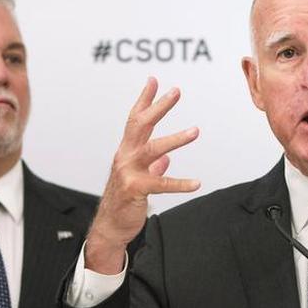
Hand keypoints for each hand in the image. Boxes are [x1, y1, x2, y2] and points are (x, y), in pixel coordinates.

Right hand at [85, 77, 199, 273]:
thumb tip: (166, 160)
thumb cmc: (123, 202)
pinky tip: (196, 183)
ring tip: (195, 131)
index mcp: (126, 151)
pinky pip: (161, 183)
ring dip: (175, 139)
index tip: (154, 81)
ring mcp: (128, 172)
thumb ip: (152, 167)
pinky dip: (180, 183)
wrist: (110, 227)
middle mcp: (125, 157)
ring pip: (152, 149)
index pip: (135, 120)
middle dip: (158, 107)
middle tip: (176, 91)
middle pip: (141, 125)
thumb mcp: (139, 179)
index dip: (145, 100)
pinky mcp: (135, 189)